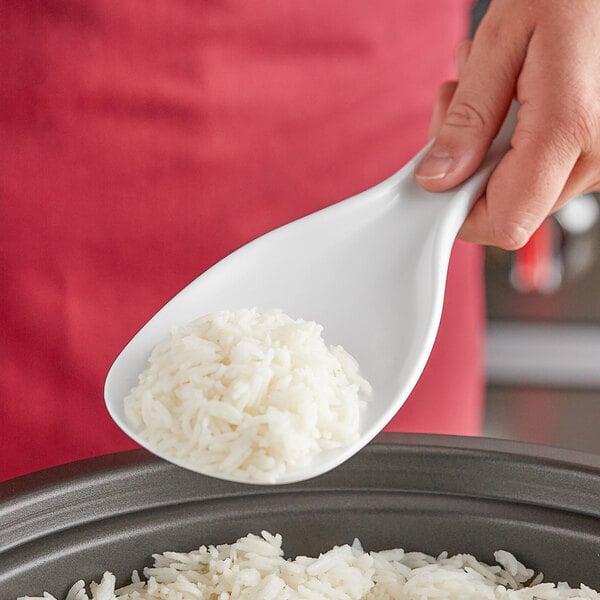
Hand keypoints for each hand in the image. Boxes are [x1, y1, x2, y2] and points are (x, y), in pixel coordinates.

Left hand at [415, 0, 599, 249]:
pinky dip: (515, 144)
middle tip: (457, 109)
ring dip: (488, 151)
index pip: (504, 222)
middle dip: (467, 169)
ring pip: (522, 190)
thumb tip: (438, 177)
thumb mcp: (500, 44)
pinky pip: (542, 170)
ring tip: (490, 88)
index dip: (460, 211)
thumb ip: (468, 119)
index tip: (437, 178)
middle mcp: (597, 155)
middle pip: (509, 208)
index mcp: (570, 129)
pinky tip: (514, 99)